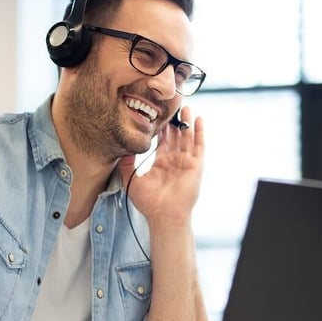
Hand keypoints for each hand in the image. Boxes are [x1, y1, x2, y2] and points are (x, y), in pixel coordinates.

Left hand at [118, 105, 203, 225]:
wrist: (164, 215)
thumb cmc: (148, 203)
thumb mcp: (131, 180)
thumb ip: (126, 163)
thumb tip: (122, 147)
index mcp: (161, 164)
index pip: (162, 142)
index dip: (161, 128)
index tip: (157, 113)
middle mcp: (175, 162)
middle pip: (176, 136)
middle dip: (174, 121)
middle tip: (171, 105)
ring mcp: (186, 163)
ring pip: (187, 138)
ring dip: (186, 122)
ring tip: (184, 107)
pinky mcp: (196, 166)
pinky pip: (199, 146)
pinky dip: (199, 132)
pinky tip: (198, 119)